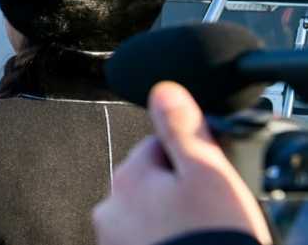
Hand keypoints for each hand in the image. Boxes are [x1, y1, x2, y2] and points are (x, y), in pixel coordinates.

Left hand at [93, 81, 271, 244]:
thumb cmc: (209, 237)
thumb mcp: (206, 172)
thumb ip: (181, 127)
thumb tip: (162, 89)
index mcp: (126, 176)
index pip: (156, 146)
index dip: (188, 158)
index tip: (207, 176)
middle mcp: (108, 207)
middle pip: (148, 182)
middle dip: (174, 190)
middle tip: (205, 210)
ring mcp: (112, 239)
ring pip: (144, 213)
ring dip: (165, 218)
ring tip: (194, 233)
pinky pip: (141, 239)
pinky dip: (158, 240)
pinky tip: (179, 244)